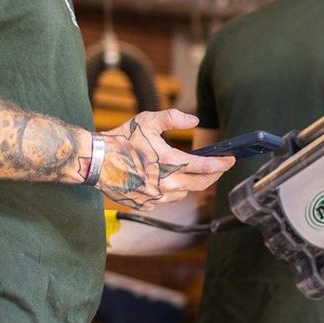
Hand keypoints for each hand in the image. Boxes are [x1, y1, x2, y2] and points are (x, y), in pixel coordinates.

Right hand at [97, 110, 233, 210]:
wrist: (93, 161)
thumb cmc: (120, 139)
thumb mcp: (147, 121)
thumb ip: (173, 118)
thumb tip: (195, 121)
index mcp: (169, 162)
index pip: (206, 167)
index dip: (222, 164)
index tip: (230, 160)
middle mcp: (166, 183)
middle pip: (201, 184)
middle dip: (213, 175)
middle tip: (218, 167)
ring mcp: (156, 196)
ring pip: (184, 192)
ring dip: (191, 183)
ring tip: (190, 172)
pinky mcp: (146, 204)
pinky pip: (167, 199)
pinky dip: (172, 190)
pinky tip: (166, 180)